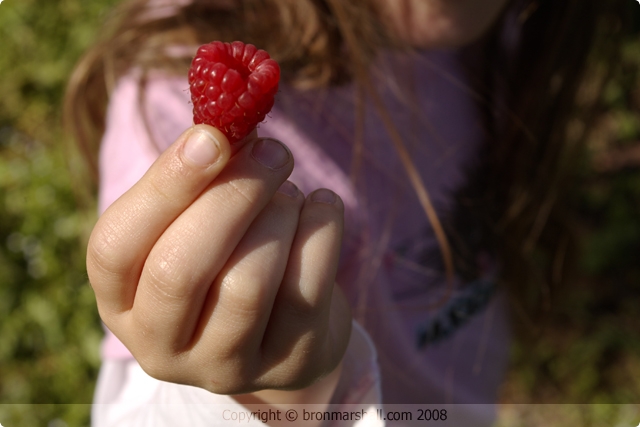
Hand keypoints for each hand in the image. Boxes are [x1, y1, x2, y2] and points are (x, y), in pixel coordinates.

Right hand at [87, 125, 351, 395]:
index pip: (114, 248)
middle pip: (181, 269)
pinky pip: (309, 287)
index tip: (212, 136)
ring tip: (290, 193)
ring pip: (248, 284)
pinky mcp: (286, 363)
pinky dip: (323, 228)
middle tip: (274, 151)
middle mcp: (161, 346)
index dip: (164, 187)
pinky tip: (321, 208)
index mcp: (121, 302)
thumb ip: (202, 176)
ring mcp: (225, 367)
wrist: (282, 327)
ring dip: (280, 214)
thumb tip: (231, 119)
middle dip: (235, 194)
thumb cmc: (228, 257)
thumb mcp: (196, 223)